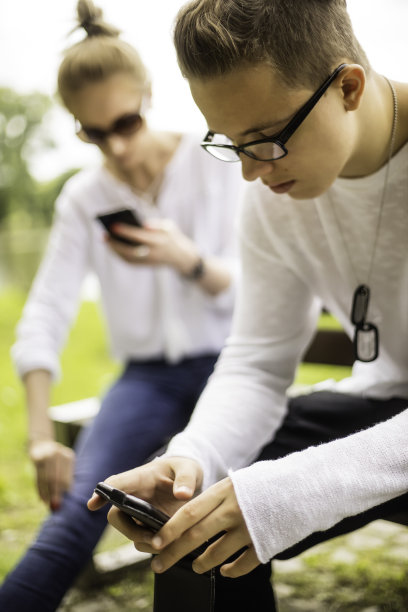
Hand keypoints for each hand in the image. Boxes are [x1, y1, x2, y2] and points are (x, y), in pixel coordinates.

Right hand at [28, 439, 74, 510]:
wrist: (40, 445)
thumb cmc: (55, 461)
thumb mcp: (63, 465)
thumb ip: (64, 479)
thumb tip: (66, 498)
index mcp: (69, 456)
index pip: (67, 477)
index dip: (65, 491)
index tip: (64, 502)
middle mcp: (58, 454)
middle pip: (56, 478)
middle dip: (55, 493)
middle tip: (55, 506)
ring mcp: (47, 454)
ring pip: (47, 478)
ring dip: (46, 493)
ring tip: (47, 504)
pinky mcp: (37, 458)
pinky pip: (38, 477)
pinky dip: (40, 489)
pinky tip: (41, 498)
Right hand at [87, 456, 202, 552]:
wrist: (189, 482)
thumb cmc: (183, 469)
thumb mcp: (189, 468)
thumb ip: (186, 479)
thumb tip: (182, 495)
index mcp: (140, 478)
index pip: (116, 484)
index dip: (102, 494)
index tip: (93, 505)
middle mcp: (134, 497)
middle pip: (116, 515)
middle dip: (129, 529)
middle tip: (151, 537)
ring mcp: (139, 514)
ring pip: (129, 532)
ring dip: (143, 540)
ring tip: (164, 545)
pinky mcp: (148, 527)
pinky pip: (144, 541)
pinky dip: (154, 547)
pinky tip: (171, 547)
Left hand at [106, 219, 199, 273]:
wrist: (182, 257)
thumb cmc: (172, 237)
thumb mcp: (168, 227)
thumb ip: (155, 224)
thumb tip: (140, 224)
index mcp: (160, 241)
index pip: (139, 236)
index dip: (126, 231)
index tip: (113, 225)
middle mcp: (154, 253)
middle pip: (131, 251)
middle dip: (116, 244)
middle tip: (104, 235)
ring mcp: (149, 262)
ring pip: (128, 258)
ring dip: (115, 250)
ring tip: (106, 240)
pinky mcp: (146, 266)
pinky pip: (130, 262)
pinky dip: (119, 255)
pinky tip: (112, 247)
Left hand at [149, 477, 259, 577]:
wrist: (302, 485)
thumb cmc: (264, 483)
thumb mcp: (236, 483)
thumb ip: (214, 500)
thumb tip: (187, 520)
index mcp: (223, 491)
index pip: (188, 513)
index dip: (169, 530)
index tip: (154, 543)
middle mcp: (233, 510)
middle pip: (195, 536)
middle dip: (173, 553)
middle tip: (158, 566)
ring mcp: (249, 528)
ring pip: (216, 554)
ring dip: (202, 563)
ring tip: (195, 567)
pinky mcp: (264, 543)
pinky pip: (242, 565)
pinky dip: (231, 571)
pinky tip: (225, 571)